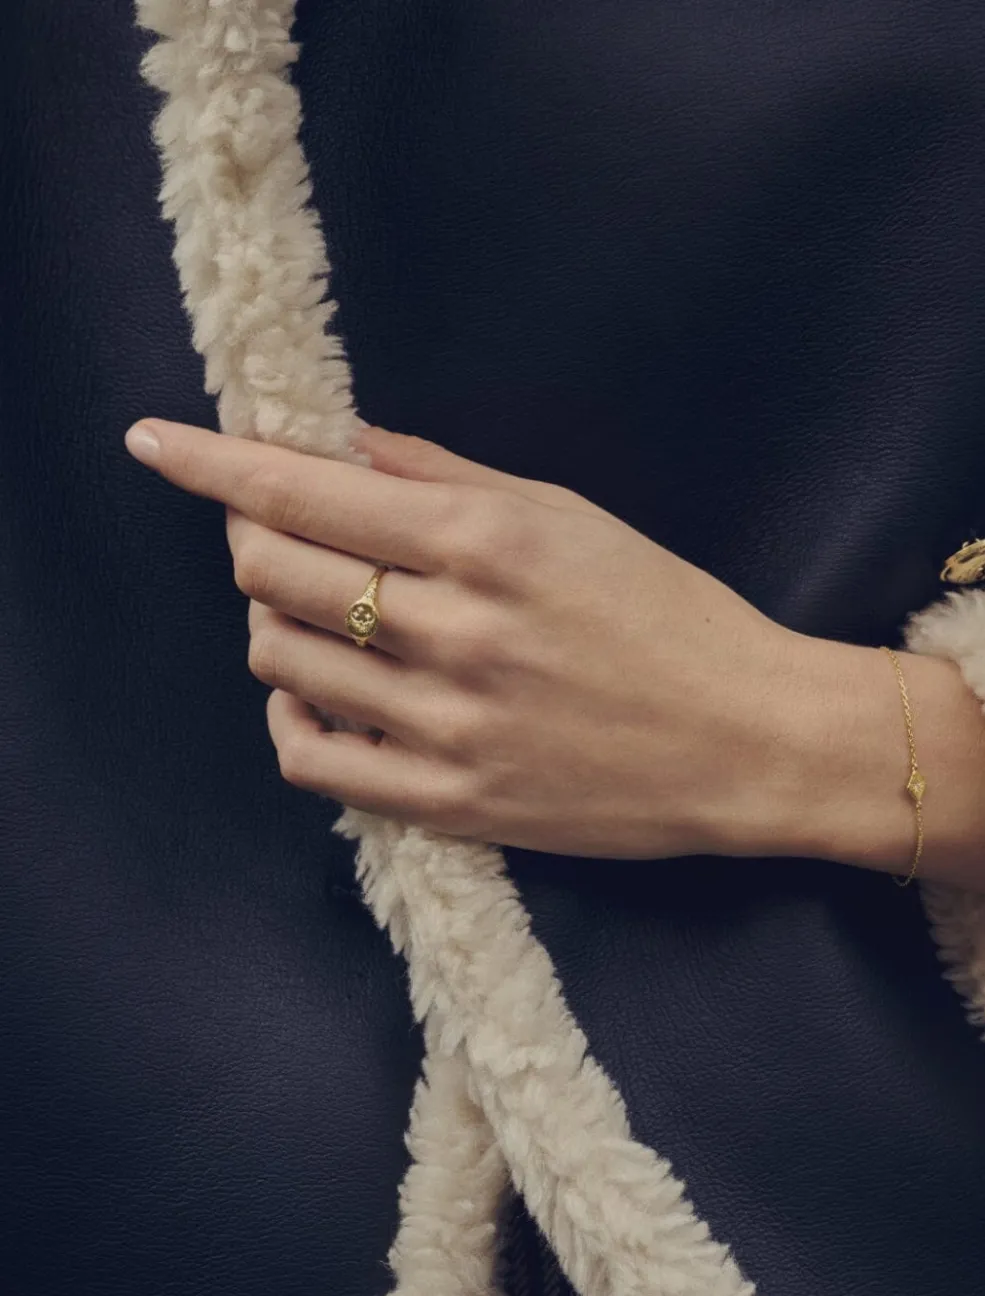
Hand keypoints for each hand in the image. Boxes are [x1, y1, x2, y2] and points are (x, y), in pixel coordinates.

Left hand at [123, 417, 819, 858]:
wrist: (746, 740)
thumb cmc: (669, 616)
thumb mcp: (569, 517)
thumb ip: (445, 476)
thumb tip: (339, 445)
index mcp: (484, 543)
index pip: (303, 492)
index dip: (213, 462)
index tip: (157, 441)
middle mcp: (453, 631)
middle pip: (270, 571)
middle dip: (247, 534)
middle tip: (274, 526)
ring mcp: (445, 725)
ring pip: (280, 659)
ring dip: (274, 620)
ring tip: (321, 610)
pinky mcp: (447, 801)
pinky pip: (310, 759)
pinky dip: (290, 715)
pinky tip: (316, 692)